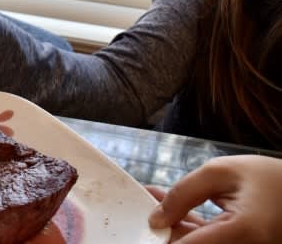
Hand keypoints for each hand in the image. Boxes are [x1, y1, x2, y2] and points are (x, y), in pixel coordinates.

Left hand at [148, 155, 281, 243]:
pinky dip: (189, 231)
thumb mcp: (220, 173)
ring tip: (154, 202)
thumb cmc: (267, 178)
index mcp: (244, 231)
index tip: (142, 228)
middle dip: (164, 230)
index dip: (159, 239)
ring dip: (174, 228)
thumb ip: (183, 194)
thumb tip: (155, 219)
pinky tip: (169, 211)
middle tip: (144, 209)